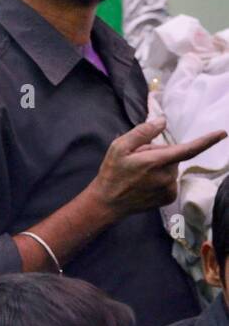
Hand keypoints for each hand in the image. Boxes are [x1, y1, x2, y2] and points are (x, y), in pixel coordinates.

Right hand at [90, 119, 225, 217]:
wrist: (108, 203)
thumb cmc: (112, 172)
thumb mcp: (119, 147)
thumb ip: (142, 132)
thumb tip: (162, 121)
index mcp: (155, 162)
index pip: (187, 149)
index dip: (206, 141)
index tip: (222, 133)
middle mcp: (167, 176)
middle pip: (172, 155)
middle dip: (158, 153)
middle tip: (136, 159)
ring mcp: (170, 189)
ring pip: (170, 167)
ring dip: (159, 165)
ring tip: (138, 173)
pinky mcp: (169, 197)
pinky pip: (170, 179)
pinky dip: (160, 177)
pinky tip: (144, 182)